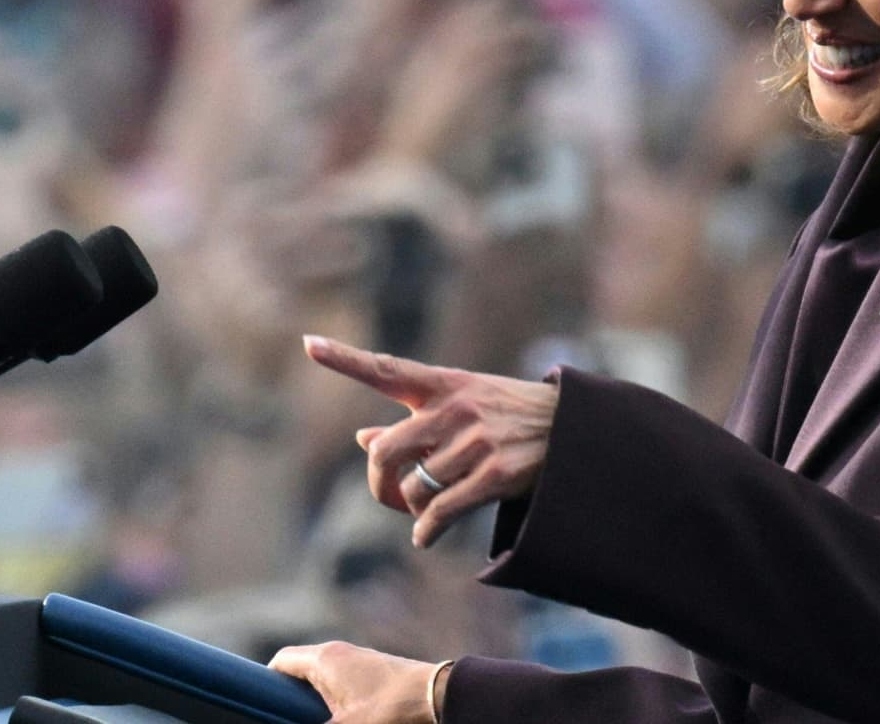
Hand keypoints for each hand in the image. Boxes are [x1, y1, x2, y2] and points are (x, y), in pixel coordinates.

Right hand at [268, 640, 438, 723]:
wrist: (440, 698)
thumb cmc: (390, 711)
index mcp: (325, 659)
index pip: (282, 662)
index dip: (266, 684)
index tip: (260, 706)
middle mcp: (340, 653)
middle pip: (302, 671)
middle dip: (291, 698)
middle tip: (286, 718)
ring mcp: (361, 661)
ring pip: (324, 679)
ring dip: (315, 702)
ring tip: (312, 719)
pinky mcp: (378, 673)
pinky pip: (344, 685)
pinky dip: (336, 701)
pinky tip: (340, 719)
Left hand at [304, 334, 557, 547]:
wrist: (571, 427)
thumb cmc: (506, 414)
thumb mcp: (463, 404)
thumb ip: (414, 421)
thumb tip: (362, 438)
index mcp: (442, 384)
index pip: (384, 369)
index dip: (344, 358)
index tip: (309, 343)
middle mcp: (454, 409)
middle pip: (384, 451)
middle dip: (377, 484)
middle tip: (389, 496)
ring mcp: (474, 443)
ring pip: (414, 489)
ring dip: (412, 510)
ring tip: (423, 512)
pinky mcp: (493, 475)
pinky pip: (440, 513)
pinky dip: (426, 531)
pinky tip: (428, 536)